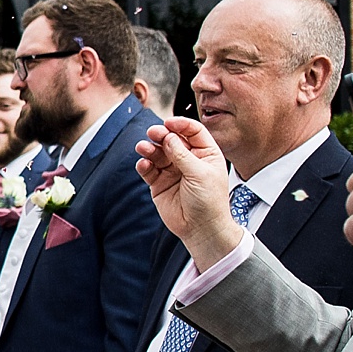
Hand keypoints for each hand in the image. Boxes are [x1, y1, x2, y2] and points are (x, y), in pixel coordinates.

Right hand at [133, 117, 242, 267]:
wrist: (201, 229)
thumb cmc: (209, 202)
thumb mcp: (200, 174)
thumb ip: (182, 154)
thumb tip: (168, 137)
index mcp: (205, 154)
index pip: (193, 131)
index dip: (181, 124)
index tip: (168, 123)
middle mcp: (188, 160)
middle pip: (172, 139)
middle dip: (161, 135)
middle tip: (152, 133)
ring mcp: (173, 171)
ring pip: (158, 153)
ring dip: (150, 148)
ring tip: (143, 148)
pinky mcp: (159, 183)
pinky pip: (149, 169)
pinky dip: (144, 165)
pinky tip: (143, 164)